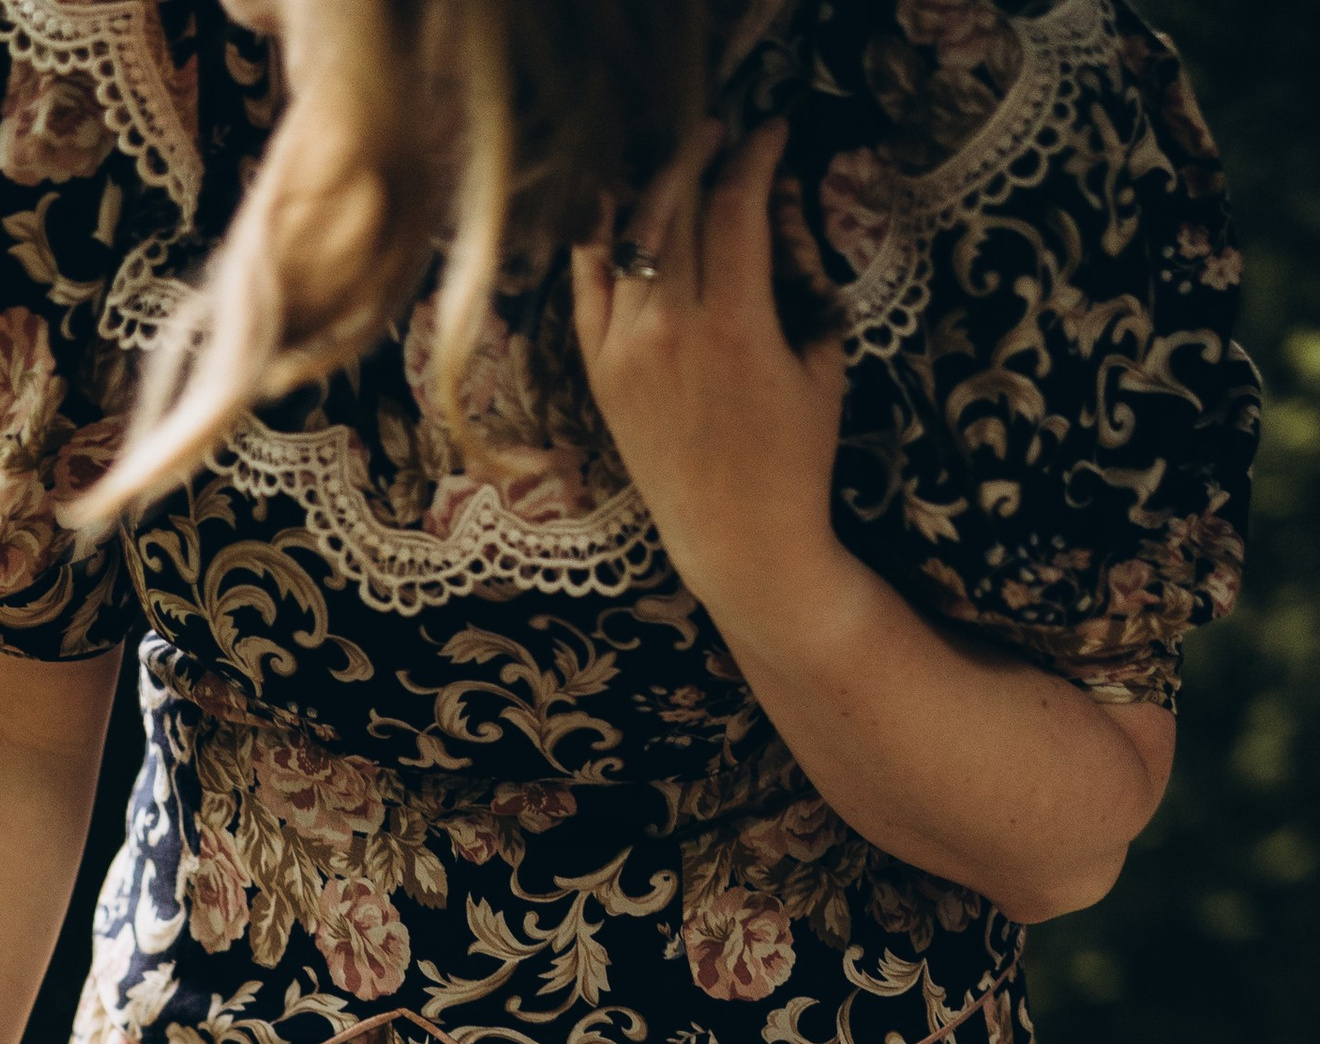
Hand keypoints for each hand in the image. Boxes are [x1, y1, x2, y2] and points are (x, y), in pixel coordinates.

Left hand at [571, 120, 849, 651]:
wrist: (738, 542)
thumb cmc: (794, 457)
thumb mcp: (821, 359)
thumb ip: (801, 277)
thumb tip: (780, 211)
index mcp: (735, 323)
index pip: (736, 203)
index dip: (755, 154)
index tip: (771, 133)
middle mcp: (670, 328)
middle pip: (678, 206)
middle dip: (703, 155)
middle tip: (723, 134)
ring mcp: (626, 350)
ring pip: (634, 237)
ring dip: (659, 189)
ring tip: (683, 165)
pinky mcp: (600, 374)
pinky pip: (589, 286)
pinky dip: (598, 239)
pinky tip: (612, 205)